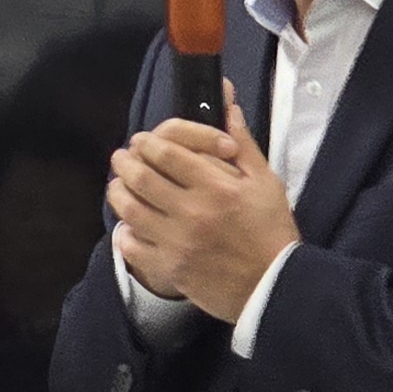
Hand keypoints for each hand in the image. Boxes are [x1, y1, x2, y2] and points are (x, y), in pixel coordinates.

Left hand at [107, 109, 298, 325]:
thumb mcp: (265, 182)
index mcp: (216, 187)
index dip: (148, 143)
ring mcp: (177, 243)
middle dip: (124, 162)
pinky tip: (128, 225)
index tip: (143, 141)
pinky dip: (124, 233)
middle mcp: (192, 213)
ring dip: (118, 192)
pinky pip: (132, 247)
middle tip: (122, 158)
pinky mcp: (169, 269)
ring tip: (119, 185)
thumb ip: (242, 143)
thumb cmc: (271, 231)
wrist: (274, 286)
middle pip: (140, 178)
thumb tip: (227, 105)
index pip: (167, 153)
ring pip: (129, 210)